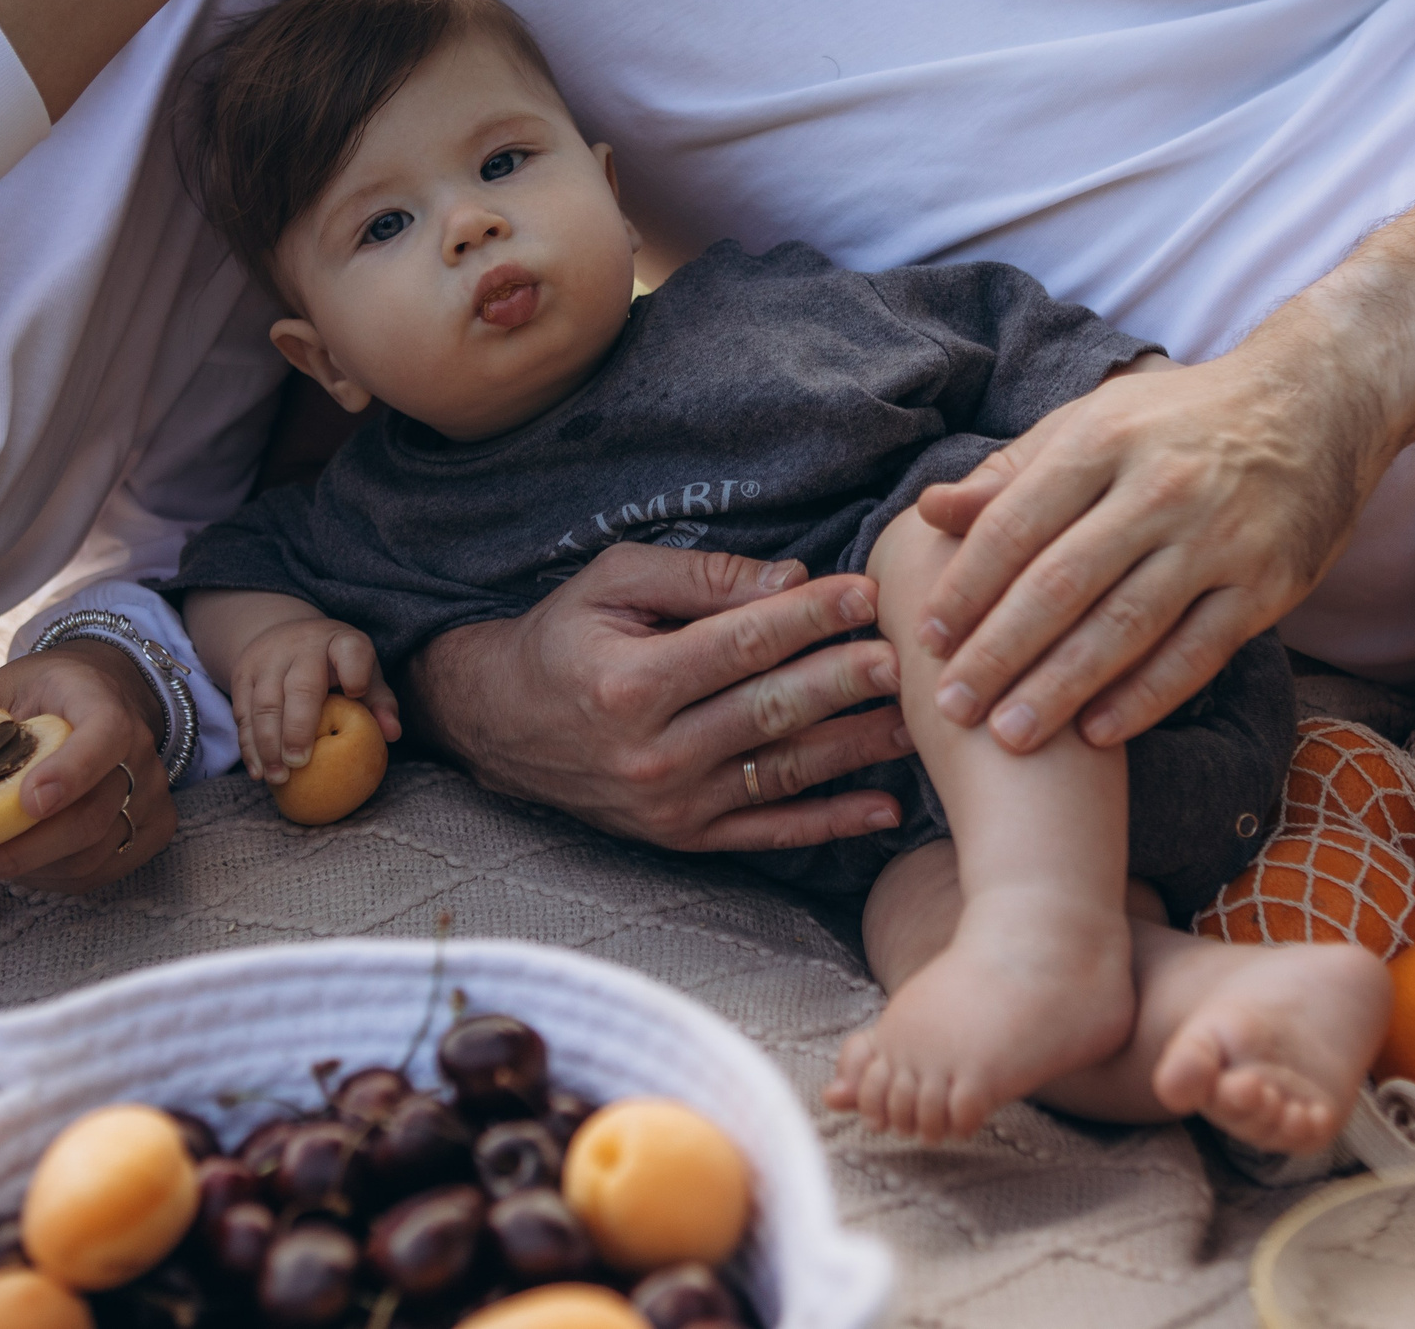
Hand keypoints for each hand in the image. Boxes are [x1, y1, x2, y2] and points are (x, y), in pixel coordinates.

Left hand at [0, 640, 176, 890]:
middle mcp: (141, 753)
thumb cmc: (46, 696)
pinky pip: (97, 870)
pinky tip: (12, 864)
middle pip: (91, 815)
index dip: (71, 772)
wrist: (107, 700)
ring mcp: (152, 796)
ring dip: (23, 869)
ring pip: (91, 853)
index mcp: (105, 705)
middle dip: (16, 849)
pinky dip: (47, 876)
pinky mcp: (151, 831)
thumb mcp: (0, 693)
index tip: (28, 801)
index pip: (105, 737)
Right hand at [230, 616, 403, 783]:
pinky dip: (249, 746)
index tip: (356, 692)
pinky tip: (259, 771)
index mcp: (341, 642)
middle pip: (299, 688)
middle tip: (300, 764)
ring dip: (268, 746)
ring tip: (279, 778)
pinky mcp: (242, 673)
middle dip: (298, 728)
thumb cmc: (336, 664)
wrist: (284, 634)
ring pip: (263, 704)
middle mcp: (303, 646)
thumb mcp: (364, 671)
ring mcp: (268, 658)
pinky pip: (242, 713)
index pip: (350, 650)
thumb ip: (380, 701)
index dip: (354, 671)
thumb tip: (392, 734)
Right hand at [408, 544, 915, 852]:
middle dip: (844, 682)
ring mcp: (670, 803)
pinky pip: (768, 833)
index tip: (864, 595)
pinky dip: (829, 824)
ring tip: (914, 723)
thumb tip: (790, 580)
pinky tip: (884, 810)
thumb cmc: (565, 636)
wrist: (500, 724)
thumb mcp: (613, 581)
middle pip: (769, 711)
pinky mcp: (682, 837)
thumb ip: (701, 577)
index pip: (740, 644)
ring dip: (854, 749)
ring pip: (781, 773)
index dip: (808, 618)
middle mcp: (652, 750)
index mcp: (631, 680)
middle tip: (904, 660)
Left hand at [915, 342, 1383, 751]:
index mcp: (1103, 440)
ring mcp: (1220, 538)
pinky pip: (1195, 653)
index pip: (1016, 524)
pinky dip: (1143, 697)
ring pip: (1125, 627)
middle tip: (951, 708)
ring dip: (1060, 689)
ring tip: (1009, 737)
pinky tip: (1095, 733)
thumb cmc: (1179, 421)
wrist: (1319, 402)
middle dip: (999, 653)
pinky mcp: (1270, 584)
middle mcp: (1160, 488)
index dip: (966, 587)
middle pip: (1062, 584)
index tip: (925, 639)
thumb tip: (929, 511)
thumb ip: (1012, 474)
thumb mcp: (1094, 423)